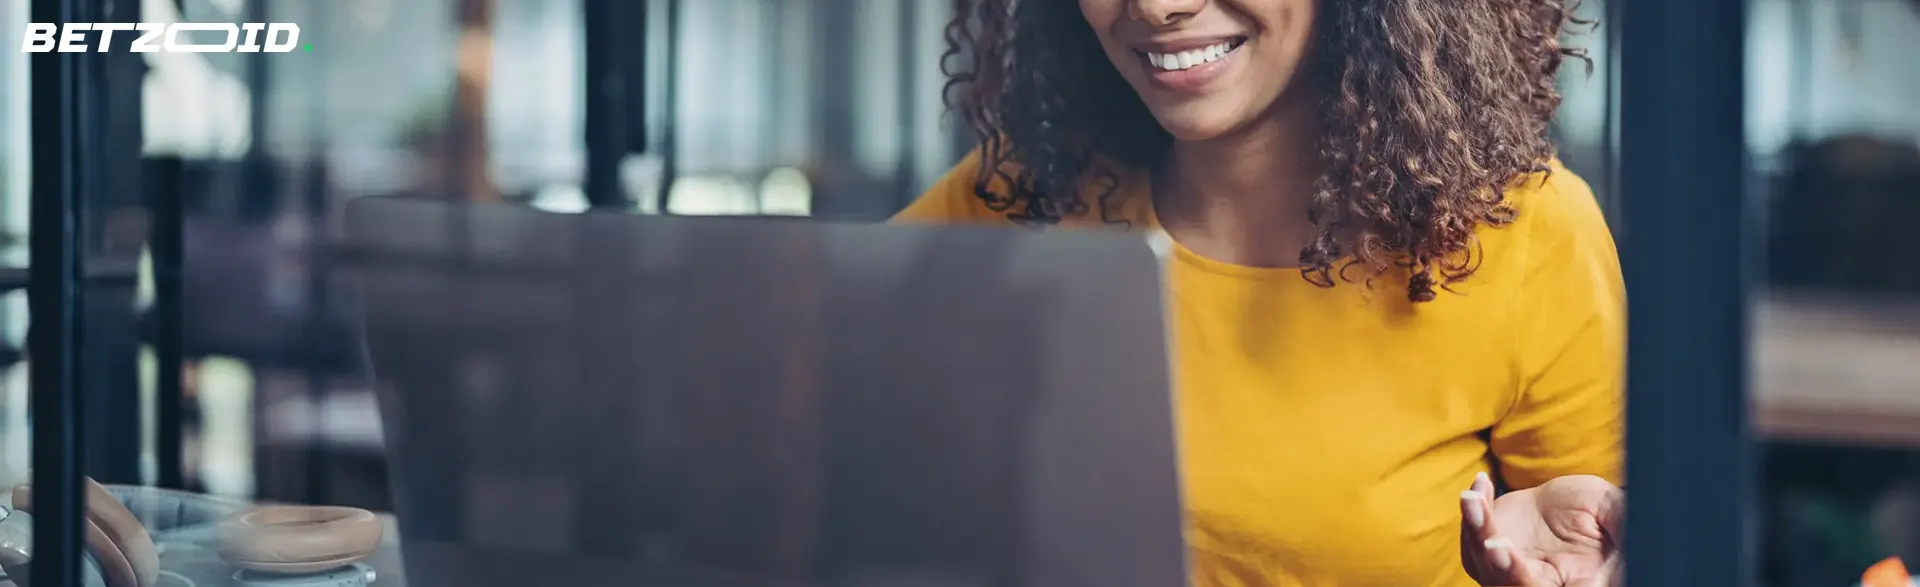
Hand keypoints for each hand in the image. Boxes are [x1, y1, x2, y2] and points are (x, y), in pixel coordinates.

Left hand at [1460, 473, 1622, 586]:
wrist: (1572, 504)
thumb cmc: (1603, 512)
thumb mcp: (1616, 514)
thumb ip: (1621, 527)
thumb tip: (1623, 549)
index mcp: (1577, 584)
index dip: (1533, 582)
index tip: (1527, 564)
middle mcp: (1537, 583)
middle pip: (1511, 585)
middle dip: (1503, 567)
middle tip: (1496, 544)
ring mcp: (1507, 569)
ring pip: (1484, 562)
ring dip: (1478, 530)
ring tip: (1474, 500)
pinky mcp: (1485, 549)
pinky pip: (1472, 535)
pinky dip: (1474, 511)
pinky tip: (1481, 485)